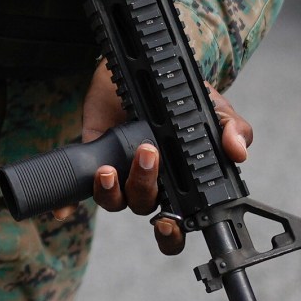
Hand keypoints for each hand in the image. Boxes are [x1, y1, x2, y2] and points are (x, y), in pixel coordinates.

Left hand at [81, 61, 254, 256]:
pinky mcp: (92, 157)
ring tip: (112, 164)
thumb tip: (238, 151)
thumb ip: (230, 128)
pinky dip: (66, 204)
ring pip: (114, 200)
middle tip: (148, 160)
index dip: (171, 234)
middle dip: (144, 191)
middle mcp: (149, 184)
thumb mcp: (212, 109)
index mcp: (180, 183)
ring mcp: (120, 172)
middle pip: (145, 208)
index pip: (179, 223)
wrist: (143, 66)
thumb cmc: (181, 96)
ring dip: (112, 189)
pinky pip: (78, 188)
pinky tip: (61, 209)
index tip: (168, 223)